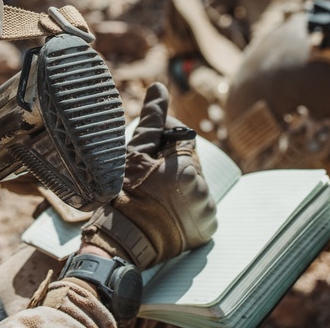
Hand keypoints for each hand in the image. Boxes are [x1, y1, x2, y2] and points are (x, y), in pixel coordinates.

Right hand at [80, 82, 217, 269]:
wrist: (121, 241)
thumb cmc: (123, 193)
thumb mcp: (134, 153)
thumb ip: (152, 120)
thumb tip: (159, 87)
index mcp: (186, 167)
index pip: (183, 137)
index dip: (163, 143)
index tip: (148, 155)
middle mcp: (202, 189)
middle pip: (190, 161)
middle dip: (173, 164)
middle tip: (149, 180)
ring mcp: (206, 210)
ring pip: (195, 183)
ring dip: (181, 185)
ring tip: (156, 197)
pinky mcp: (208, 228)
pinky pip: (201, 206)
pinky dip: (188, 205)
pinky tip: (168, 209)